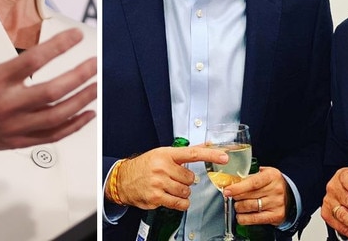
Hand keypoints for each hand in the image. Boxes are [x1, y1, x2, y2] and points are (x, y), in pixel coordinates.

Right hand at [0, 7, 96, 193]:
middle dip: (79, 76)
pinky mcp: (19, 141)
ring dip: (82, 100)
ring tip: (98, 85)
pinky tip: (89, 114)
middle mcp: (7, 105)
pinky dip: (74, 126)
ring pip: (57, 116)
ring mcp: (15, 126)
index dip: (58, 47)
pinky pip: (53, 136)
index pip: (32, 61)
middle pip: (52, 92)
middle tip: (96, 63)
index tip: (76, 36)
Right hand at [113, 146, 228, 209]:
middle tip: (174, 178)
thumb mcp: (164, 153)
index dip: (210, 155)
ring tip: (171, 187)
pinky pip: (178, 203)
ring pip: (185, 191)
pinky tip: (174, 198)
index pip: (193, 153)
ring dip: (182, 192)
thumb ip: (187, 152)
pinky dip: (181, 203)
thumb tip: (208, 144)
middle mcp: (162, 167)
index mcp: (166, 154)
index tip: (224, 157)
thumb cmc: (146, 165)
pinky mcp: (156, 197)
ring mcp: (158, 182)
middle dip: (186, 181)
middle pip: (190, 178)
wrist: (124, 179)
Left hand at [224, 166, 287, 226]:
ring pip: (251, 207)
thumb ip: (251, 176)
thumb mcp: (265, 174)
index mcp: (271, 176)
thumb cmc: (273, 184)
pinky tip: (240, 216)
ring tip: (237, 205)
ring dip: (239, 207)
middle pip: (249, 195)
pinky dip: (244, 218)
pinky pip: (255, 219)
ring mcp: (276, 204)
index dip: (238, 187)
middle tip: (231, 196)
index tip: (227, 190)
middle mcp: (275, 190)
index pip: (253, 183)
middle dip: (236, 197)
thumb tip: (232, 182)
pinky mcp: (275, 216)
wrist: (290, 195)